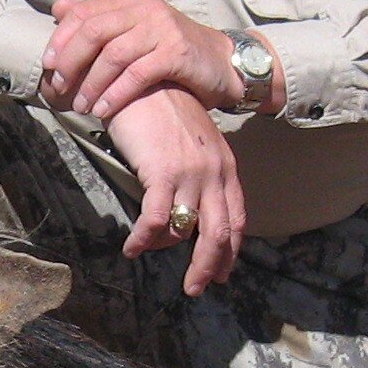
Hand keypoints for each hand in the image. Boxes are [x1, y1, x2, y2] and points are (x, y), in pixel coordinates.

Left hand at [43, 0, 247, 119]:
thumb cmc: (171, 50)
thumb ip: (99, 20)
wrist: (221, 62)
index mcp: (129, 1)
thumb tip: (59, 8)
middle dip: (70, 62)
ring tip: (81, 106)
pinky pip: (137, 74)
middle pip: (93, 31)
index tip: (46, 65)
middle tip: (59, 87)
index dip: (60, 39)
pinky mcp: (176, 52)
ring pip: (113, 55)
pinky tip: (104, 110)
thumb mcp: (134, 29)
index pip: (83, 13)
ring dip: (91, 84)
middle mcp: (144, 9)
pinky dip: (116, 94)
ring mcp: (162, 29)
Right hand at [104, 86, 244, 294]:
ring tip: (145, 255)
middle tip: (195, 288)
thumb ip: (197, 171)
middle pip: (219, 233)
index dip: (231, 250)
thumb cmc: (162, 106)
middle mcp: (214, 173)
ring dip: (166, 252)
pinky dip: (143, 240)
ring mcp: (191, 174)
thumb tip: (186, 205)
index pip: (236, 218)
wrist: (144, 79)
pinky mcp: (163, 173)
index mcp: (225, 166)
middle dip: (208, 267)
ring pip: (187, 231)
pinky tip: (131, 247)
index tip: (222, 273)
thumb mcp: (192, 140)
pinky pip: (155, 221)